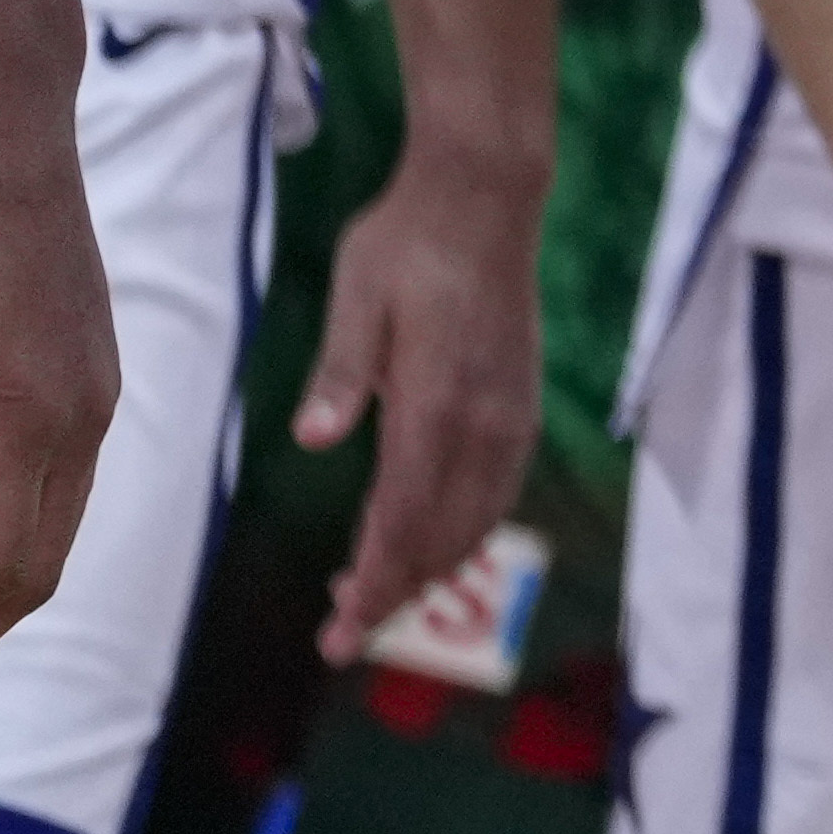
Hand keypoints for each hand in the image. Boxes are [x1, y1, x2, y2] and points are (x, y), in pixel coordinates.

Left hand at [301, 134, 548, 662]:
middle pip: (442, 536)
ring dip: (429, 568)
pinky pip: (497, 493)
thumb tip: (312, 439)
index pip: (403, 517)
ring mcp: (509, 416)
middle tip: (341, 636)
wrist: (487, 197)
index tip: (340, 634)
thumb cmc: (405, 243)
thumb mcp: (356, 296)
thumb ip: (341, 371)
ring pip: (476, 522)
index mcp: (436, 400)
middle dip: (396, 594)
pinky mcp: (520, 406)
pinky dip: (463, 533)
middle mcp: (483, 420)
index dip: (374, 583)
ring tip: (376, 595)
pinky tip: (430, 539)